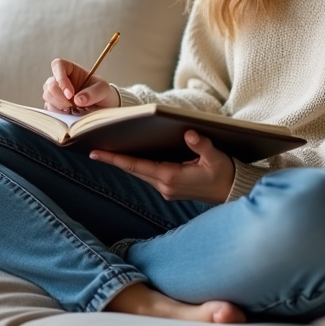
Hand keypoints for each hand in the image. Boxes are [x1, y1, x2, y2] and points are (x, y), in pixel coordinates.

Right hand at [42, 57, 119, 112]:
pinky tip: (68, 114)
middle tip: (75, 106)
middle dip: (61, 97)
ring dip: (59, 105)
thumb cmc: (103, 93)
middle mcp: (61, 80)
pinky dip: (57, 112)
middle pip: (50, 84)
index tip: (70, 94)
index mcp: (71, 69)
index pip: (58, 65)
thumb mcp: (104, 89)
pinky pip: (48, 108)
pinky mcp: (55, 105)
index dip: (61, 78)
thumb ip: (94, 92)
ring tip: (74, 110)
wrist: (104, 108)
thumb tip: (78, 100)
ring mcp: (56, 93)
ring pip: (47, 95)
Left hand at [90, 130, 234, 203]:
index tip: (96, 153)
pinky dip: (137, 165)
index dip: (116, 159)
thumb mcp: (215, 157)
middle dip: (114, 159)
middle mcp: (165, 186)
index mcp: (172, 178)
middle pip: (133, 170)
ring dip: (125, 163)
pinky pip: (148, 175)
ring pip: (139, 173)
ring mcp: (166, 189)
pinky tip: (131, 156)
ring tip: (107, 150)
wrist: (231, 192)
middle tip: (93, 148)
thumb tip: (189, 133)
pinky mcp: (170, 189)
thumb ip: (201, 145)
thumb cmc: (224, 173)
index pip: (137, 166)